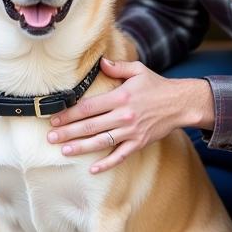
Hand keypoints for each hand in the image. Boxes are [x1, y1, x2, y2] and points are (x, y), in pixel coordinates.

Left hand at [45, 57, 214, 173]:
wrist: (181, 103)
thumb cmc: (157, 85)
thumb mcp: (138, 70)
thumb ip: (117, 67)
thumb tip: (101, 63)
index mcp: (120, 97)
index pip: (88, 107)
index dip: (69, 114)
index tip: (54, 118)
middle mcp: (123, 116)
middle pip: (90, 126)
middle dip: (68, 132)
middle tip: (50, 137)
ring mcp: (131, 132)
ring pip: (101, 142)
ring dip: (81, 147)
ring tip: (64, 151)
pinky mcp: (139, 143)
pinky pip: (120, 155)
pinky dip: (107, 163)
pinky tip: (92, 169)